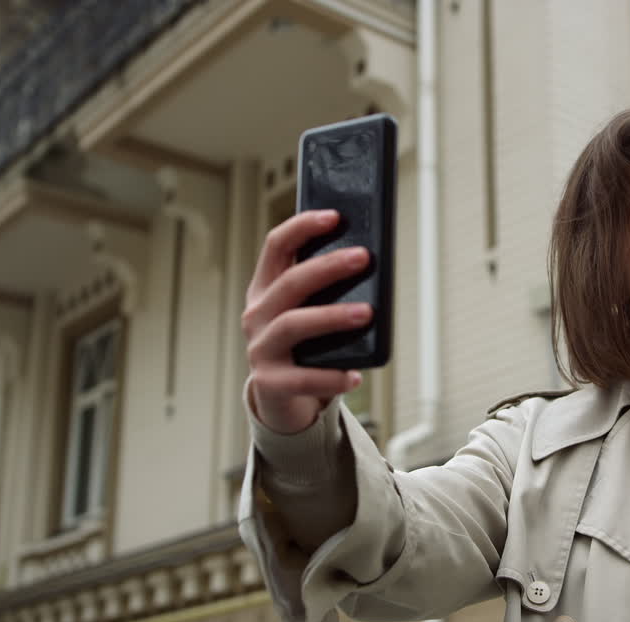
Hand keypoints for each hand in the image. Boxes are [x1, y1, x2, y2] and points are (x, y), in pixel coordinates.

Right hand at [241, 210, 372, 433]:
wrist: (280, 397)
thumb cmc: (305, 345)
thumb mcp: (309, 311)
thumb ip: (328, 291)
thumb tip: (372, 266)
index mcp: (266, 288)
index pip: (277, 246)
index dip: (303, 227)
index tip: (335, 216)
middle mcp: (257, 314)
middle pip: (290, 282)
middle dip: (327, 266)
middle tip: (363, 257)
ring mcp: (260, 348)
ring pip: (294, 324)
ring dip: (332, 316)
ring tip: (367, 313)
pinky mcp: (270, 382)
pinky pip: (302, 378)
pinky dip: (330, 376)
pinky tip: (355, 376)